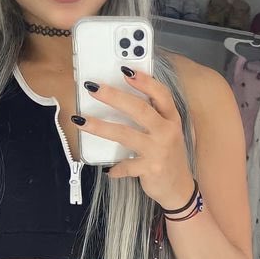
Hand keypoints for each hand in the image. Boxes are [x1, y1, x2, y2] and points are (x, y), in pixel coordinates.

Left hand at [76, 68, 193, 209]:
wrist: (179, 188)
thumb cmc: (168, 156)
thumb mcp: (166, 133)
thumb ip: (152, 116)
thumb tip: (119, 97)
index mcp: (171, 119)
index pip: (161, 94)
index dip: (144, 81)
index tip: (125, 70)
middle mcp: (167, 132)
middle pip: (140, 109)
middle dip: (114, 96)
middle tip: (93, 87)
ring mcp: (159, 151)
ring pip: (125, 134)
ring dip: (100, 126)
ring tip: (81, 120)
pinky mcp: (151, 169)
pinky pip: (125, 165)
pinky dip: (116, 168)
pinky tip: (109, 170)